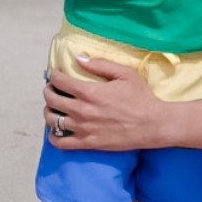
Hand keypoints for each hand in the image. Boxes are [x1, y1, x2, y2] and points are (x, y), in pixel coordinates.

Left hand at [43, 60, 166, 150]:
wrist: (152, 124)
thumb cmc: (140, 97)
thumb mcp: (124, 74)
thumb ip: (100, 64)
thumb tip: (78, 58)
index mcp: (90, 91)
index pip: (60, 81)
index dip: (54, 76)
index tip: (55, 75)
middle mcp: (82, 110)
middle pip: (52, 100)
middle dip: (48, 92)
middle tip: (51, 89)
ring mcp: (83, 128)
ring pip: (52, 121)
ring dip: (49, 113)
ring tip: (53, 109)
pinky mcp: (88, 143)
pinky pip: (61, 142)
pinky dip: (54, 137)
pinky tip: (57, 131)